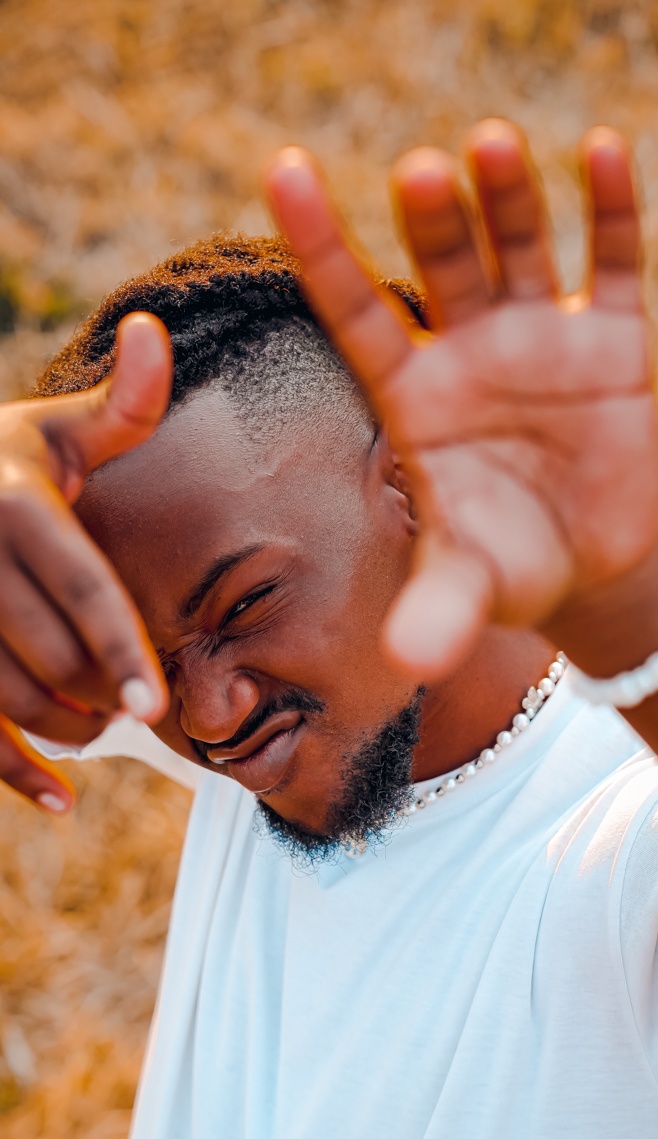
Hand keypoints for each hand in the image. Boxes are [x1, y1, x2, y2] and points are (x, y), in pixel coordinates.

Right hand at [0, 312, 170, 811]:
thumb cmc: (2, 461)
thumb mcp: (55, 430)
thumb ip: (121, 405)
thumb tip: (154, 331)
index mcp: (16, 502)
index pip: (79, 585)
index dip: (119, 647)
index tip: (154, 704)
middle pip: (48, 652)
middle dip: (101, 692)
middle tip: (143, 708)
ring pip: (4, 694)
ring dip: (64, 730)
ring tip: (103, 732)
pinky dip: (11, 773)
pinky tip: (59, 800)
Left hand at [265, 121, 657, 678]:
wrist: (588, 566)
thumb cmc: (506, 567)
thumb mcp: (469, 586)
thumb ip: (439, 609)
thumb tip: (407, 660)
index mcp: (412, 394)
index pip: (354, 309)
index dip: (322, 245)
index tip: (284, 173)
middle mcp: (467, 349)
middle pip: (440, 265)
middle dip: (432, 221)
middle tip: (420, 174)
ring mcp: (539, 335)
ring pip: (518, 247)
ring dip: (507, 197)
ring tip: (491, 146)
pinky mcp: (612, 337)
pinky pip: (612, 262)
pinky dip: (611, 210)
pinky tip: (605, 150)